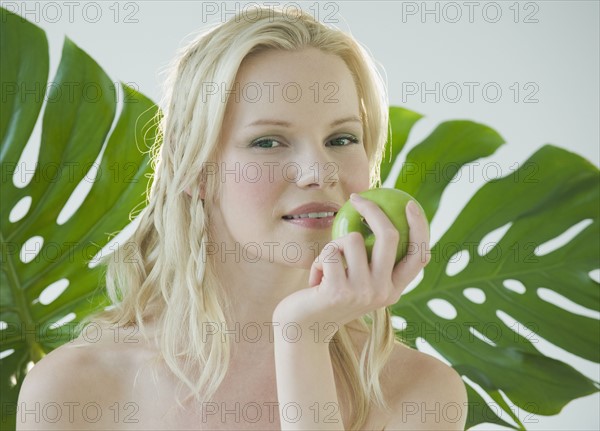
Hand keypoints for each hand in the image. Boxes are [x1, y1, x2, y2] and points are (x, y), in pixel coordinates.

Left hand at [273, 193, 430, 330]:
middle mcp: (383, 293)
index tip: (408, 203)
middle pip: (390, 236)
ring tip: (328, 265)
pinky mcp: (338, 291)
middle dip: (373, 210)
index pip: (419, 256)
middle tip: (357, 199)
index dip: (420, 227)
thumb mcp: (358, 281)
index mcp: (394, 290)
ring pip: (353, 239)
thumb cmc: (330, 296)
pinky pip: (330, 251)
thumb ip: (371, 259)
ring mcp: (362, 293)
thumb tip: (377, 214)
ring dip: (335, 245)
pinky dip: (319, 259)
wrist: (304, 329)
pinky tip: (316, 280)